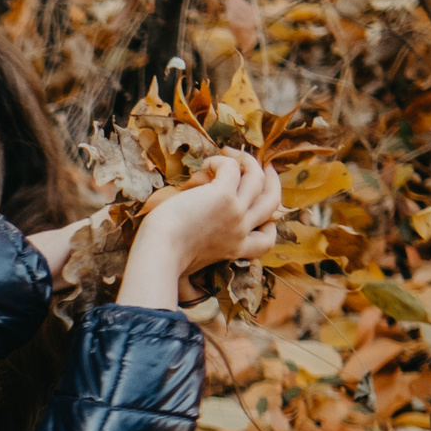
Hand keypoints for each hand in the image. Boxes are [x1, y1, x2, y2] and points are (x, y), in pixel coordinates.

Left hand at [121, 153, 283, 309]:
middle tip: (266, 166)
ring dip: (249, 162)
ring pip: (257, 180)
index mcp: (235, 249)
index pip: (267, 239)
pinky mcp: (222, 196)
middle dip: (273, 182)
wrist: (158, 253)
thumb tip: (189, 277)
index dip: (270, 223)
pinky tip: (208, 163)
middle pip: (273, 203)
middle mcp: (241, 231)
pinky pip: (232, 169)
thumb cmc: (163, 260)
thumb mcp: (190, 264)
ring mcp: (235, 213)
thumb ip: (199, 263)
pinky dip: (222, 161)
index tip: (264, 211)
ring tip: (233, 154)